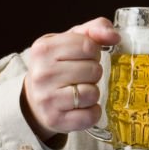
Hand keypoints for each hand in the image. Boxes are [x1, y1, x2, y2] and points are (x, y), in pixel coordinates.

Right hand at [21, 18, 119, 140]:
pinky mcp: (55, 120)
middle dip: (93, 72)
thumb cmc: (57, 66)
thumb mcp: (69, 41)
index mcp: (44, 49)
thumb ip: (94, 30)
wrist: (33, 99)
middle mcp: (42, 73)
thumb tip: (115, 36)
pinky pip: (90, 115)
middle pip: (93, 70)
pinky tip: (83, 106)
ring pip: (92, 93)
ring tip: (81, 90)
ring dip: (93, 92)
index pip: (88, 45)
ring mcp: (47, 98)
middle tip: (81, 75)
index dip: (94, 51)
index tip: (84, 57)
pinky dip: (92, 111)